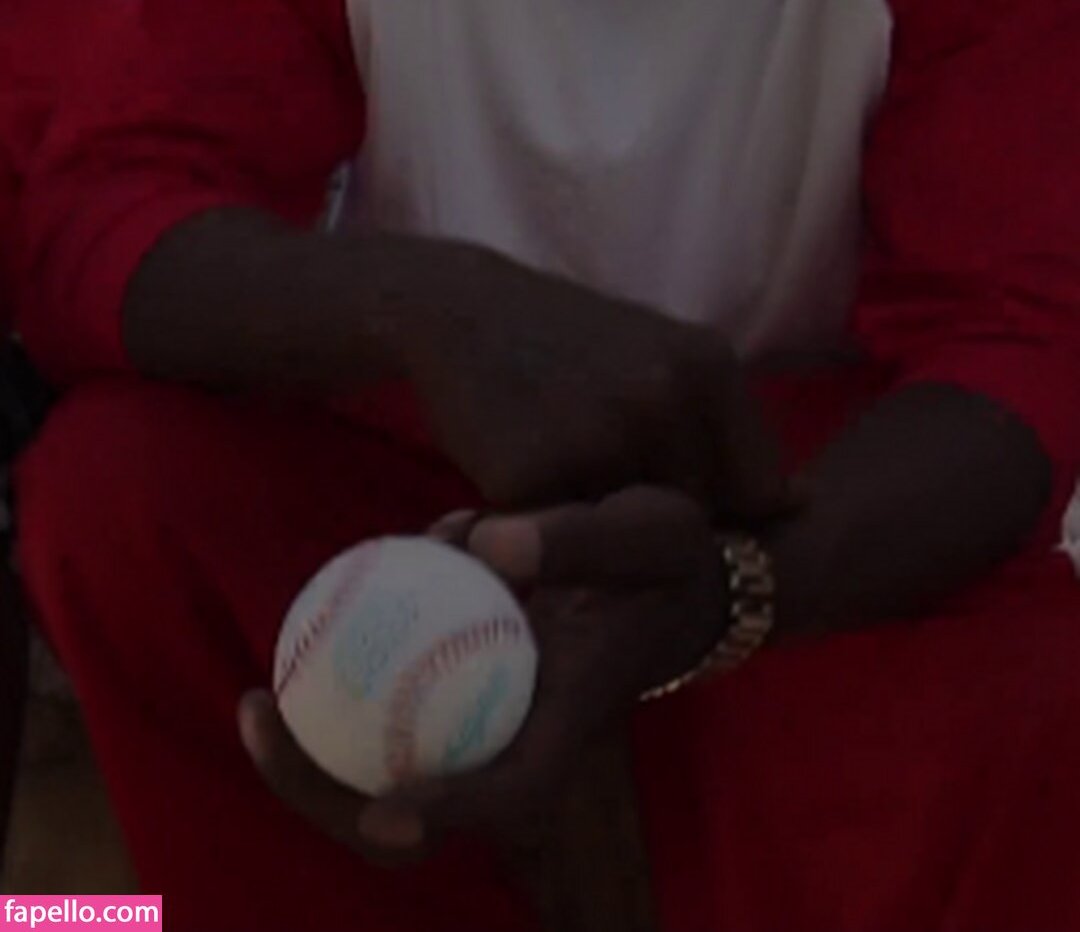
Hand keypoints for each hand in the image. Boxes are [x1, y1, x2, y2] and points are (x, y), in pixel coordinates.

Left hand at [238, 487, 726, 860]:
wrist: (669, 578)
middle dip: (334, 796)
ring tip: (257, 695)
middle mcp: (519, 730)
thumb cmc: (666, 560)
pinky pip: (393, 695)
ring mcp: (486, 712)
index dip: (453, 811)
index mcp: (570, 715)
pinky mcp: (464, 680)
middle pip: (422, 805)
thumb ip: (581, 539)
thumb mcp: (650, 532)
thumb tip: (483, 545)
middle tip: (263, 723)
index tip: (385, 810)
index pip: (517, 786)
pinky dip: (349, 673)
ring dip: (318, 750)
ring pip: (391, 760)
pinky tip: (319, 618)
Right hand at [403, 242, 790, 517]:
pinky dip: (546, 519)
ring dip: (602, 519)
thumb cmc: (566, 342)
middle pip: (696, 515)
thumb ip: (726, 426)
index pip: (760, 488)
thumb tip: (803, 503)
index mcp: (708, 365)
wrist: (456, 311)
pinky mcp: (530, 472)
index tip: (679, 495)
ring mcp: (597, 434)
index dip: (725, 508)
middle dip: (657, 513)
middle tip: (599, 464)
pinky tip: (521, 464)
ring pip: (631, 531)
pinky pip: (561, 533)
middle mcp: (663, 396)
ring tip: (562, 457)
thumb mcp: (662, 356)